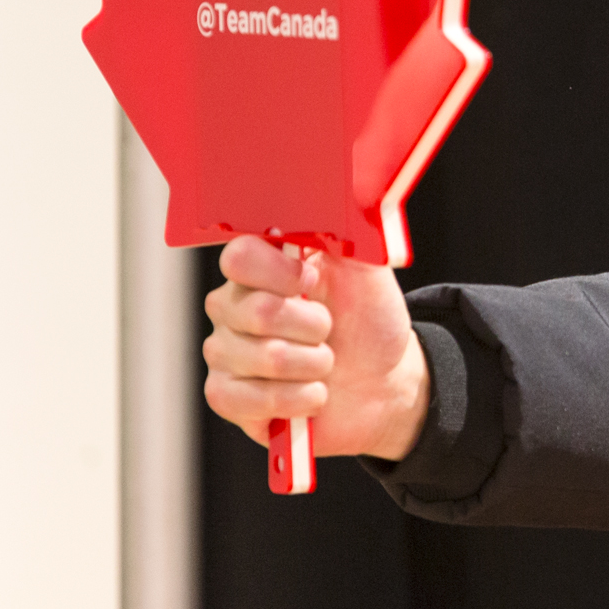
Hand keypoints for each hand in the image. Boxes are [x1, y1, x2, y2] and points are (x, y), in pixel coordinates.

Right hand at [202, 236, 429, 460]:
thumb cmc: (369, 321)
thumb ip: (347, 237)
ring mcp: (225, 353)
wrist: (384, 380)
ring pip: (265, 358)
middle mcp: (233, 307)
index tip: (312, 279)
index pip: (239, 258)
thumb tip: (330, 209)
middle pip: (257, 311)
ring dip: (315, 365)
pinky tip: (312, 393)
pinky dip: (299, 399)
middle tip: (329, 329)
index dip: (280, 272)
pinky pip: (250, 399)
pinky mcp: (227, 397)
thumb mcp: (367, 271)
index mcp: (261, 269)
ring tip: (326, 362)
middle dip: (315, 326)